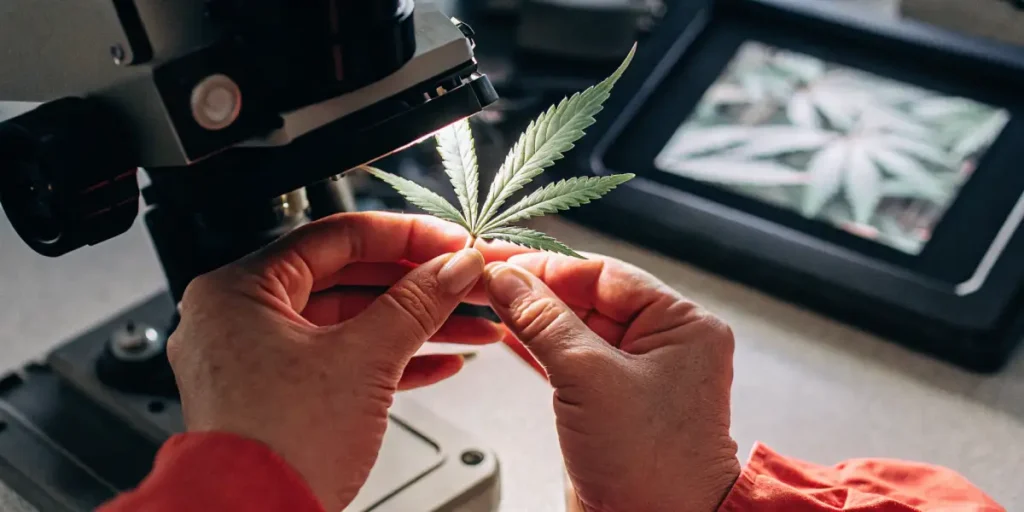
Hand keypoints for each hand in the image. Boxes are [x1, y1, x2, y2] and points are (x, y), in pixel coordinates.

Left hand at [167, 212, 517, 510]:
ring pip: (350, 322)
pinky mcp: (278, 395)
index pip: (337, 236)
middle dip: (418, 286)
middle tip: (465, 282)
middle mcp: (240, 317)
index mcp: (241, 291)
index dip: (406, 236)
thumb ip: (416, 304)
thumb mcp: (363, 361)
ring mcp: (257, 358)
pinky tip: (441, 361)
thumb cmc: (277, 449)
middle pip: (348, 279)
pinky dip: (390, 359)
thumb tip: (453, 268)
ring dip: (414, 324)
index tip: (451, 242)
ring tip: (468, 326)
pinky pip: (341, 359)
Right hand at [484, 253, 741, 511]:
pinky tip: (506, 333)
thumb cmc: (653, 468)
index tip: (502, 262)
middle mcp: (665, 343)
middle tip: (486, 279)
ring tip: (487, 300)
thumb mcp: (590, 378)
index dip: (548, 267)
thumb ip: (544, 321)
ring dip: (532, 317)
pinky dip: (538, 347)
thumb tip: (508, 280)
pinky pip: (571, 359)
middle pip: (589, 297)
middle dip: (536, 290)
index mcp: (682, 324)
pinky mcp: (612, 401)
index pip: (605, 273)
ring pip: (576, 327)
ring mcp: (638, 373)